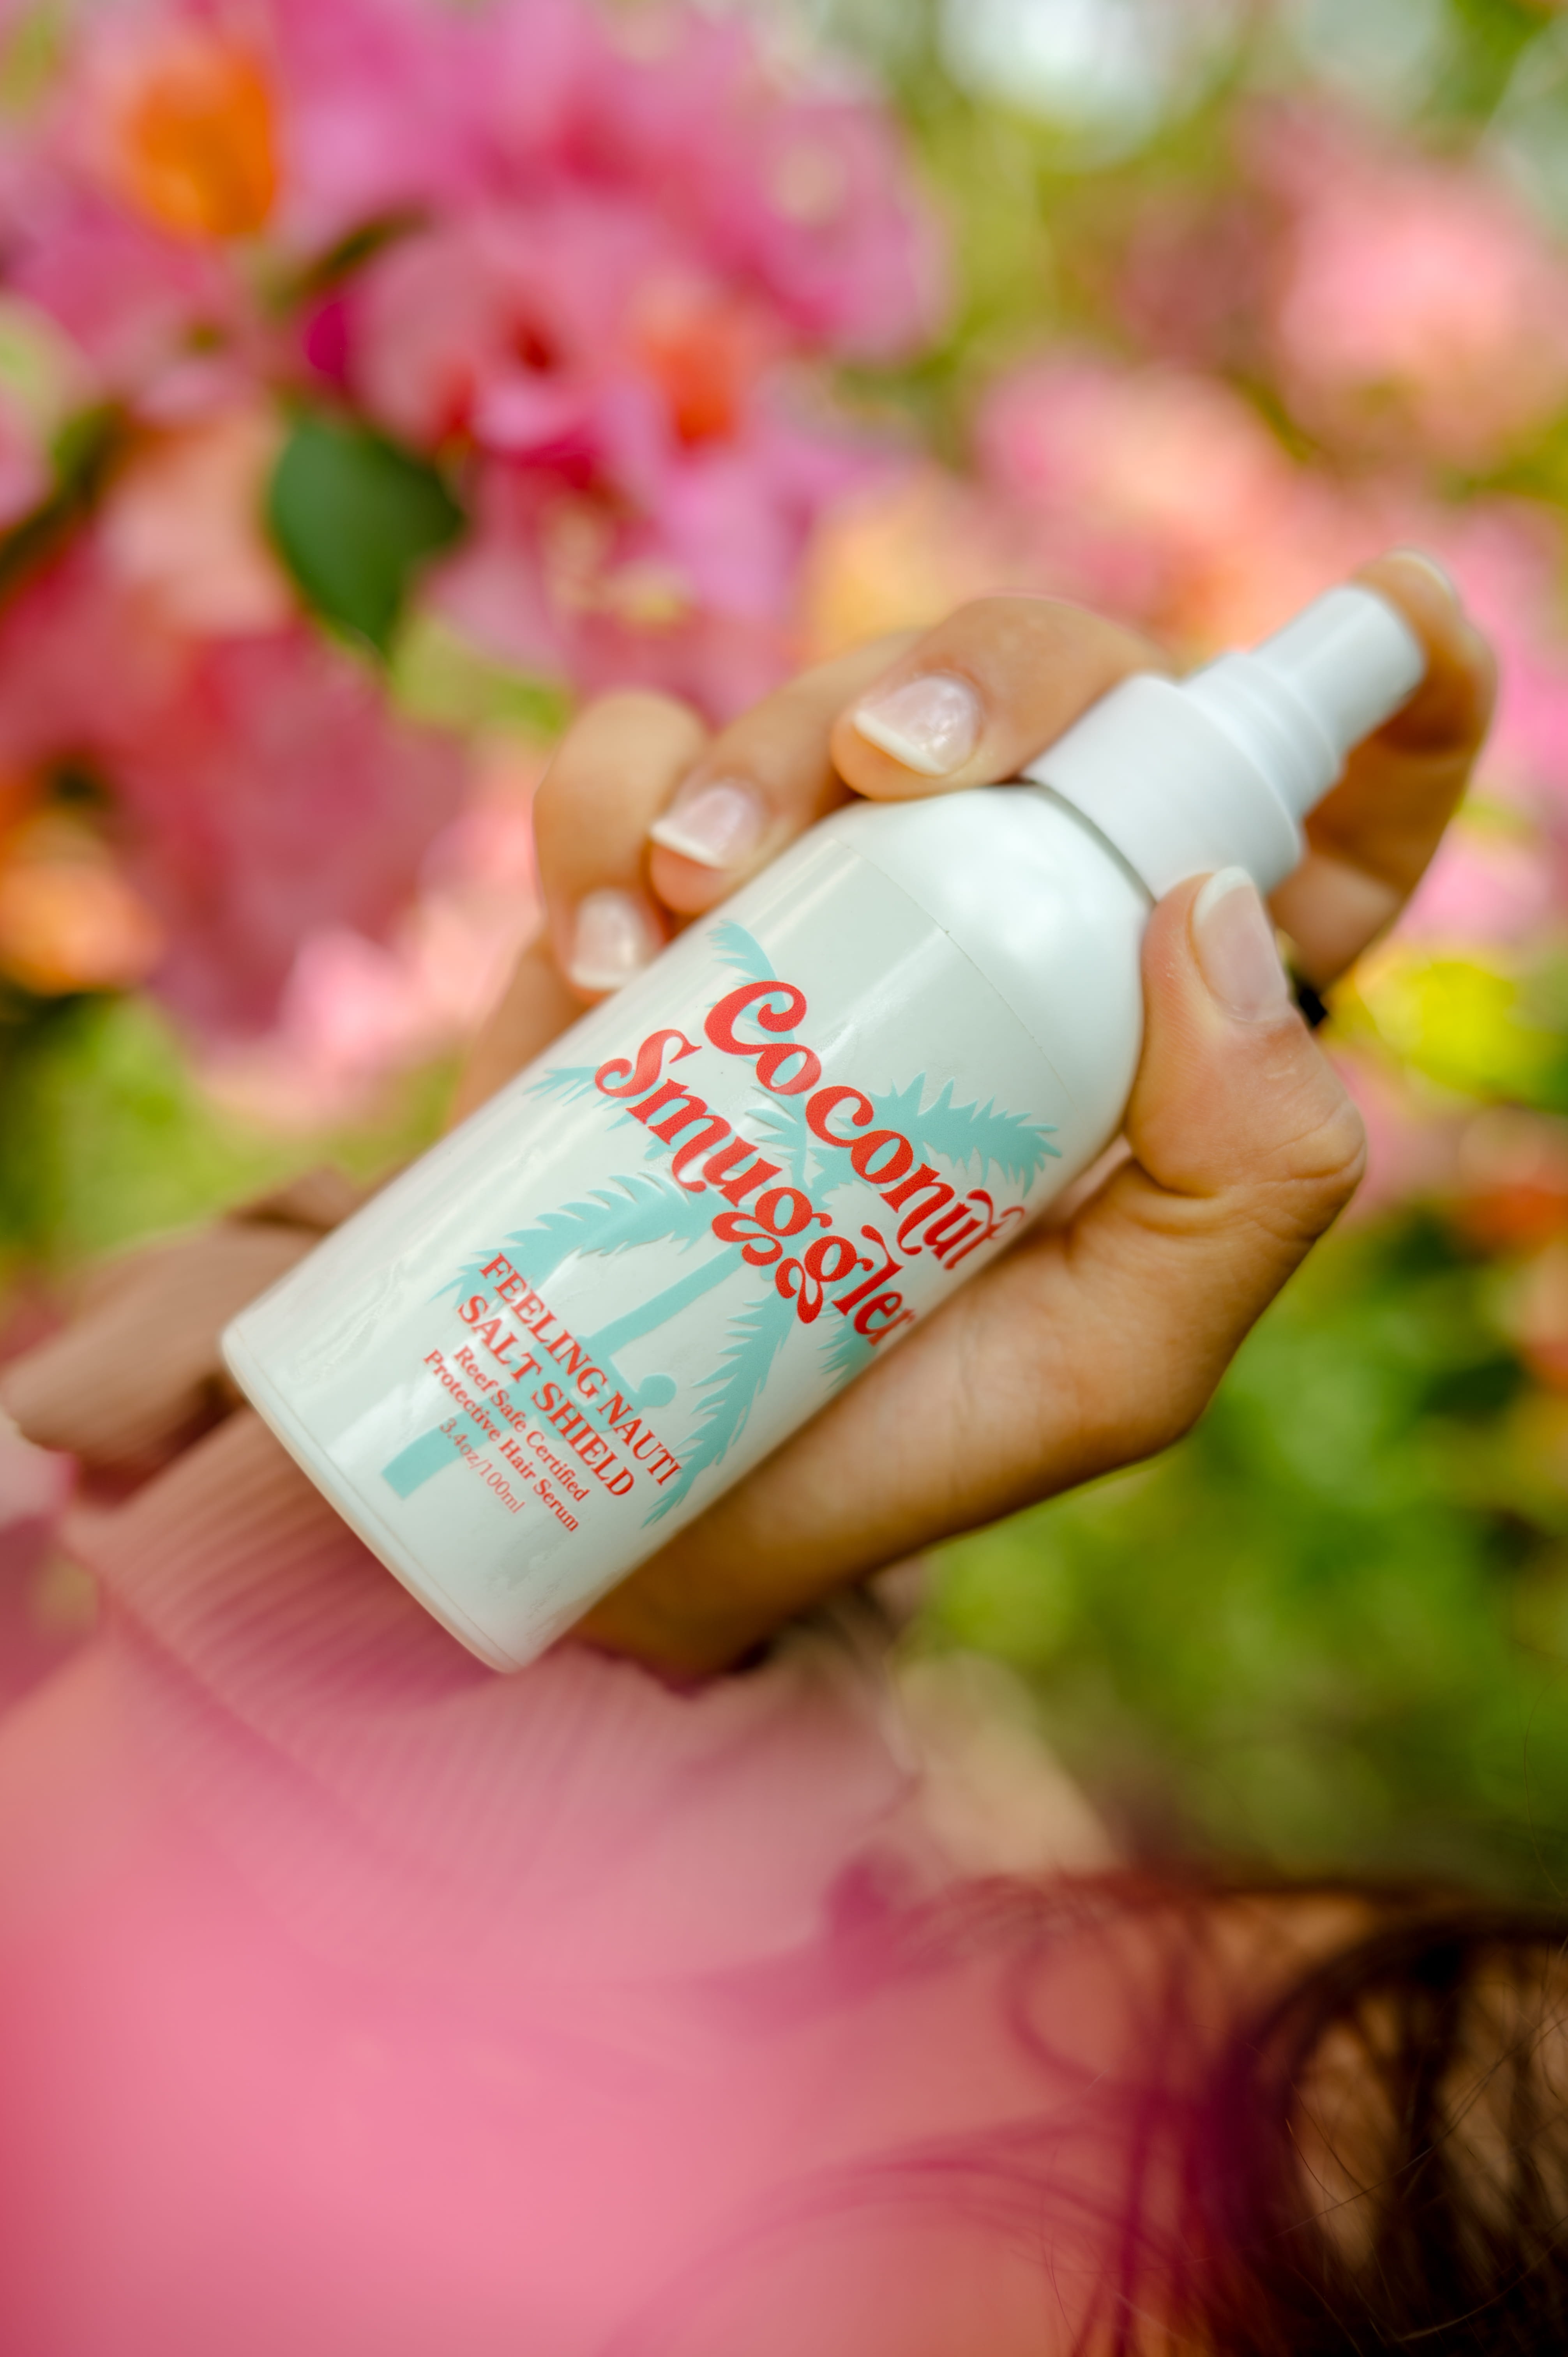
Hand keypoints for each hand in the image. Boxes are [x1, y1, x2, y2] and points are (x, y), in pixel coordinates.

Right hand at [461, 553, 1492, 1671]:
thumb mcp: (1121, 1361)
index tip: (1402, 608)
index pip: (1333, 821)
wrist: (650, 1486)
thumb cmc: (906, 1439)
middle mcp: (1019, 919)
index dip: (1402, 690)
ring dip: (765, 750)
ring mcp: (834, 898)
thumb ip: (1246, 1176)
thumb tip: (1199, 911)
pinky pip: (641, 764)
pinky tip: (600, 962)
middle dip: (991, 672)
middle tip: (892, 762)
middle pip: (1065, 687)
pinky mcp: (664, 906)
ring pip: (837, 694)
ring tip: (689, 904)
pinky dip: (615, 812)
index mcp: (1177, 1020)